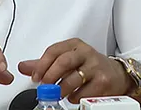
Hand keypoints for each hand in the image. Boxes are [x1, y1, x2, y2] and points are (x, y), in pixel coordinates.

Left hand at [18, 38, 133, 102]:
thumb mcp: (66, 60)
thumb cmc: (88, 66)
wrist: (117, 75)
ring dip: (61, 89)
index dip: (41, 65)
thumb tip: (23, 67)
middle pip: (63, 62)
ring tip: (57, 93)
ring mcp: (96, 66)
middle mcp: (85, 53)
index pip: (53, 51)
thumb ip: (44, 64)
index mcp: (74, 45)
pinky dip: (75, 97)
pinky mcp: (104, 82)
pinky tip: (72, 96)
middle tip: (44, 87)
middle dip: (50, 76)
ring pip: (73, 79)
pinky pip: (84, 92)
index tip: (35, 77)